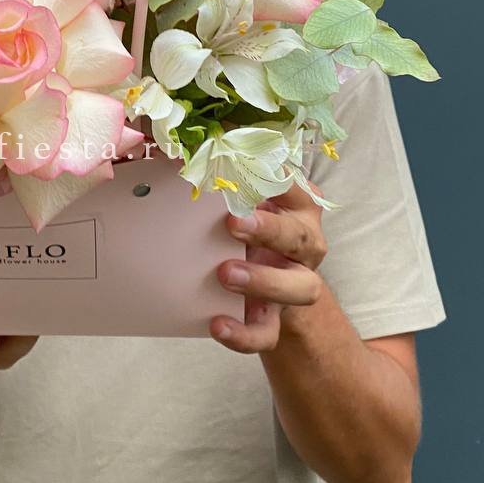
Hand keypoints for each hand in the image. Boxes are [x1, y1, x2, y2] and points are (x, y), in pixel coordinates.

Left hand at [210, 184, 325, 353]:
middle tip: (233, 223)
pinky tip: (218, 323)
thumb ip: (223, 178)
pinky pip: (267, 332)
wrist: (267, 285)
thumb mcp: (243, 200)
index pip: (295, 188)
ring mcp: (295, 284)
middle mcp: (305, 245)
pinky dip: (243, 333)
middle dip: (268, 229)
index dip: (277, 182)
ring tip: (225, 273)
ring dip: (263, 280)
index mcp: (298, 207)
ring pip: (299, 288)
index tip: (247, 171)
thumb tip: (178, 149)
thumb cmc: (250, 228)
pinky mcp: (275, 319)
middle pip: (300, 238)